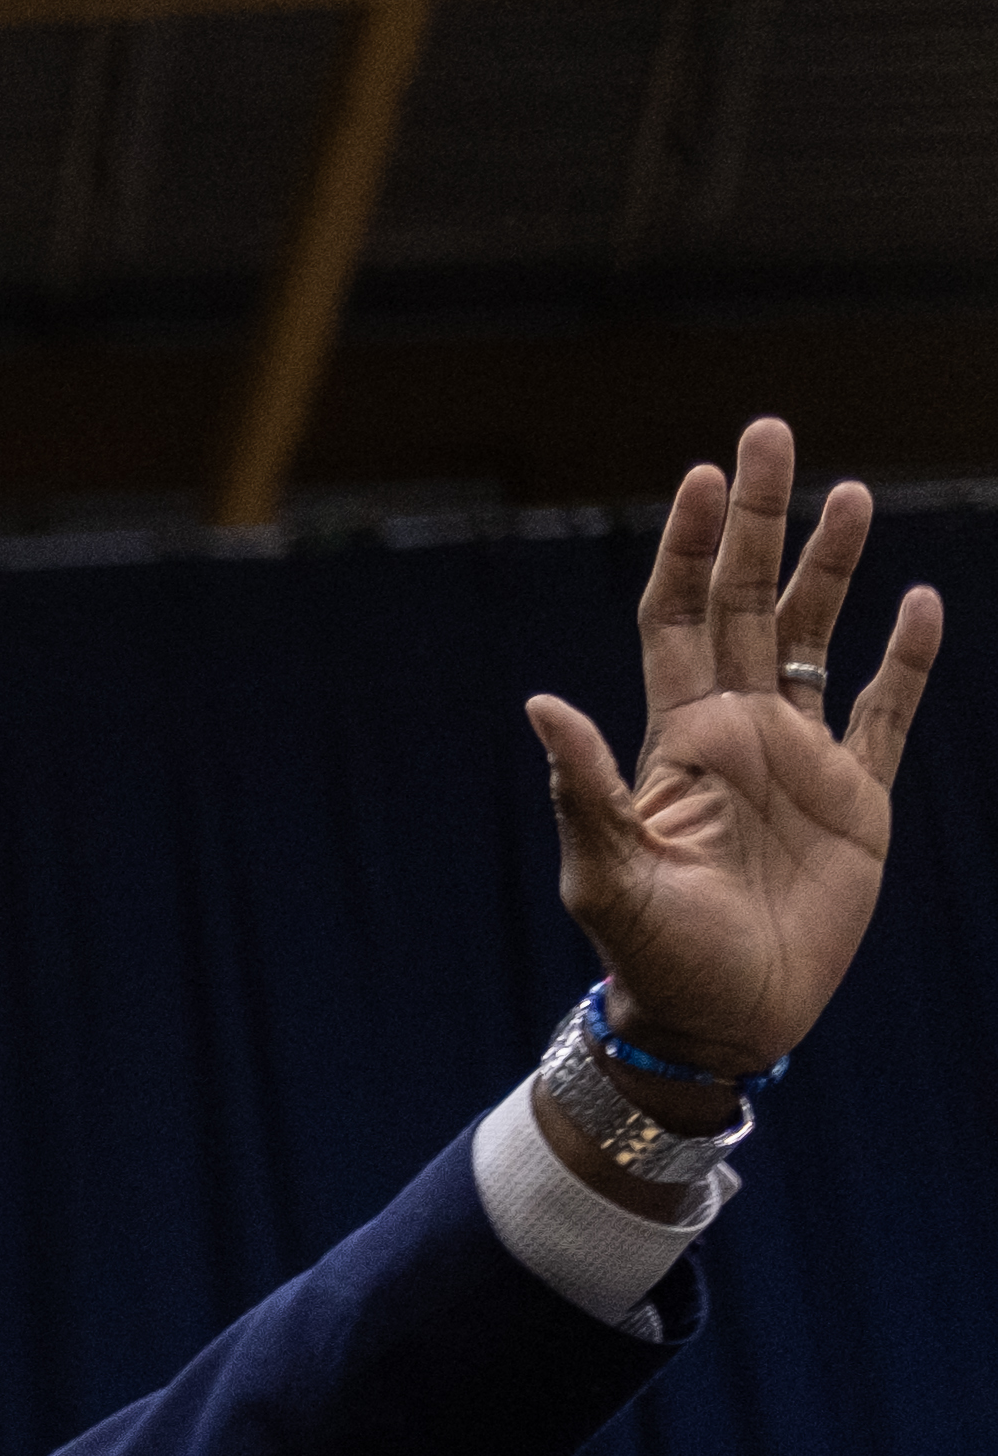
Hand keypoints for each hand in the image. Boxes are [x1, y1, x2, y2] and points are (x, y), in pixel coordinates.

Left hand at [532, 418, 930, 1082]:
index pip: (680, 614)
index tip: (705, 477)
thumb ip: (583, 789)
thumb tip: (538, 702)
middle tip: (771, 433)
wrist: (720, 1023)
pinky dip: (906, 657)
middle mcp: (739, 731)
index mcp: (678, 738)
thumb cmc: (649, 957)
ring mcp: (801, 759)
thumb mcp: (607, 874)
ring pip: (819, 637)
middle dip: (762, 521)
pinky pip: (885, 710)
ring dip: (834, 567)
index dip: (691, 547)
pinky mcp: (857, 799)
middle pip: (751, 600)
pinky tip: (918, 602)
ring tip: (853, 490)